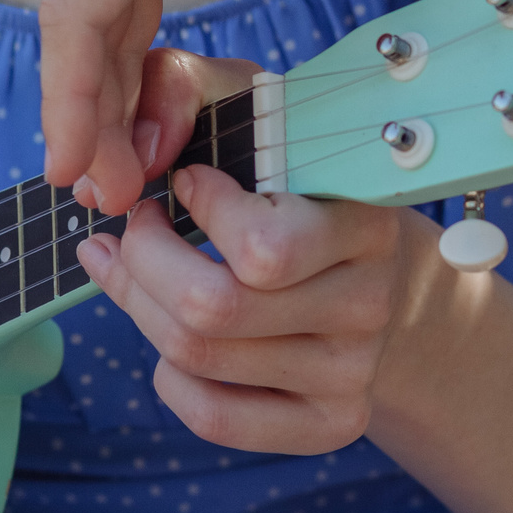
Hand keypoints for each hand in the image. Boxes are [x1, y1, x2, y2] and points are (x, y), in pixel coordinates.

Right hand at [41, 0, 512, 215]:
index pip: (78, 8)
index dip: (68, 96)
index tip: (71, 173)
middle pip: (81, 24)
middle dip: (84, 117)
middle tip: (109, 201)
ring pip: (105, 22)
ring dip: (106, 103)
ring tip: (126, 179)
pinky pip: (136, 7)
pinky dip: (135, 69)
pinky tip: (152, 117)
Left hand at [74, 52, 446, 454]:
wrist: (379, 270)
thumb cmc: (297, 177)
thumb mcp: (256, 111)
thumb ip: (186, 87)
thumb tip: (143, 147)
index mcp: (365, 222)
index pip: (262, 248)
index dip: (199, 211)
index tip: (187, 180)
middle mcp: (370, 305)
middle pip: (211, 311)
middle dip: (141, 262)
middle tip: (132, 228)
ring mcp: (354, 373)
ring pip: (198, 359)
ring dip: (139, 307)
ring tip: (135, 268)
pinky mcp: (333, 424)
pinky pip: (215, 418)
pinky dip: (169, 377)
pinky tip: (171, 337)